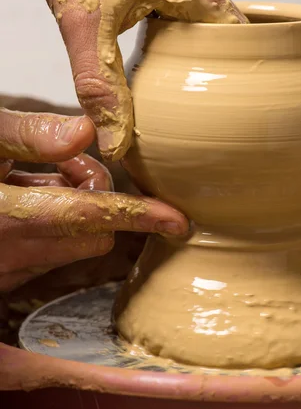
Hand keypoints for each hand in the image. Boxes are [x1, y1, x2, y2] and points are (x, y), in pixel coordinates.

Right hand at [0, 108, 187, 291]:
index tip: (176, 221)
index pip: (92, 218)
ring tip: (31, 180)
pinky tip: (22, 200)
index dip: (140, 216)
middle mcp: (14, 255)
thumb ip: (30, 136)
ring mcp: (11, 271)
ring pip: (75, 244)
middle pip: (95, 236)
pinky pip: (50, 253)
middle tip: (64, 167)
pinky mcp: (9, 277)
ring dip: (72, 209)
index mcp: (11, 218)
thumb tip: (86, 132)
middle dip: (97, 200)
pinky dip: (52, 225)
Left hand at [19, 0, 228, 160]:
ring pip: (207, 25)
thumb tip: (114, 141)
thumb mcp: (84, 23)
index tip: (211, 114)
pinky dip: (178, 30)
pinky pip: (194, 7)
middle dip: (204, 73)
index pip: (238, 50)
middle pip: (224, 42)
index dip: (225, 86)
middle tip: (183, 104)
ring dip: (189, 51)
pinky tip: (154, 41)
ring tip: (168, 76)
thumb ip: (99, 86)